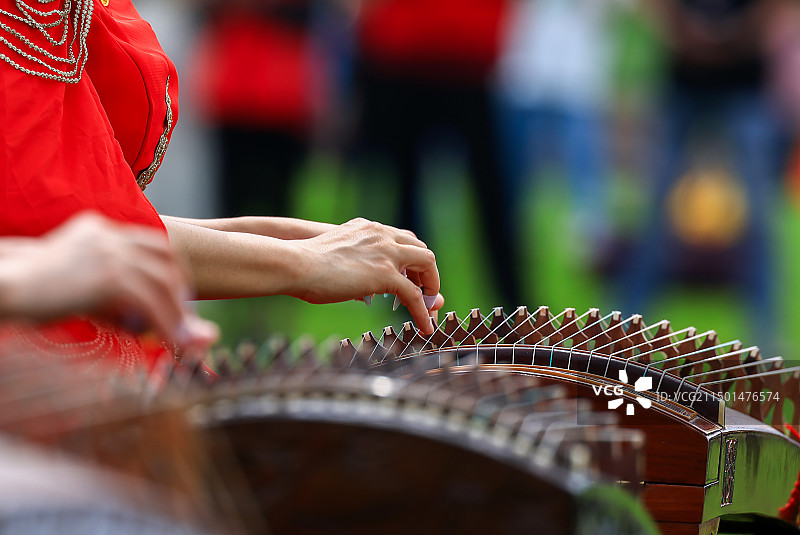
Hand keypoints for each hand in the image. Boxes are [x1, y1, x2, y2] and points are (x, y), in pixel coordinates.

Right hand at [0, 212, 217, 346]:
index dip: (173, 272)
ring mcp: (109, 252)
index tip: (179, 298)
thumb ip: (114, 300)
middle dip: (182, 294)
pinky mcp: (108, 275)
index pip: (154, 244)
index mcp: (100, 230)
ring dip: (178, 314)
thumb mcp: (79, 289)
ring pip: (162, 282)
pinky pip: (149, 300)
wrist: (1, 285)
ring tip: (185, 340)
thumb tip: (149, 328)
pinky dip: (167, 322)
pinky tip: (172, 341)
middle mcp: (108, 235)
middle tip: (187, 324)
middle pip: (166, 260)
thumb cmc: (33, 296)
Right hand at [291, 218, 442, 332]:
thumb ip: (354, 269)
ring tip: (430, 308)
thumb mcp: (335, 259)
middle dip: (427, 273)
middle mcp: (381, 235)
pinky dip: (423, 311)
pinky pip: (414, 294)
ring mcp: (385, 253)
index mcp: (368, 229)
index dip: (412, 261)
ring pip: (427, 264)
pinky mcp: (384, 274)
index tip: (412, 279)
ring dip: (432, 287)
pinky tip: (424, 326)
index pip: (403, 240)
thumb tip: (364, 293)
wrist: (294, 263)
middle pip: (420, 249)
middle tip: (425, 293)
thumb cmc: (303, 264)